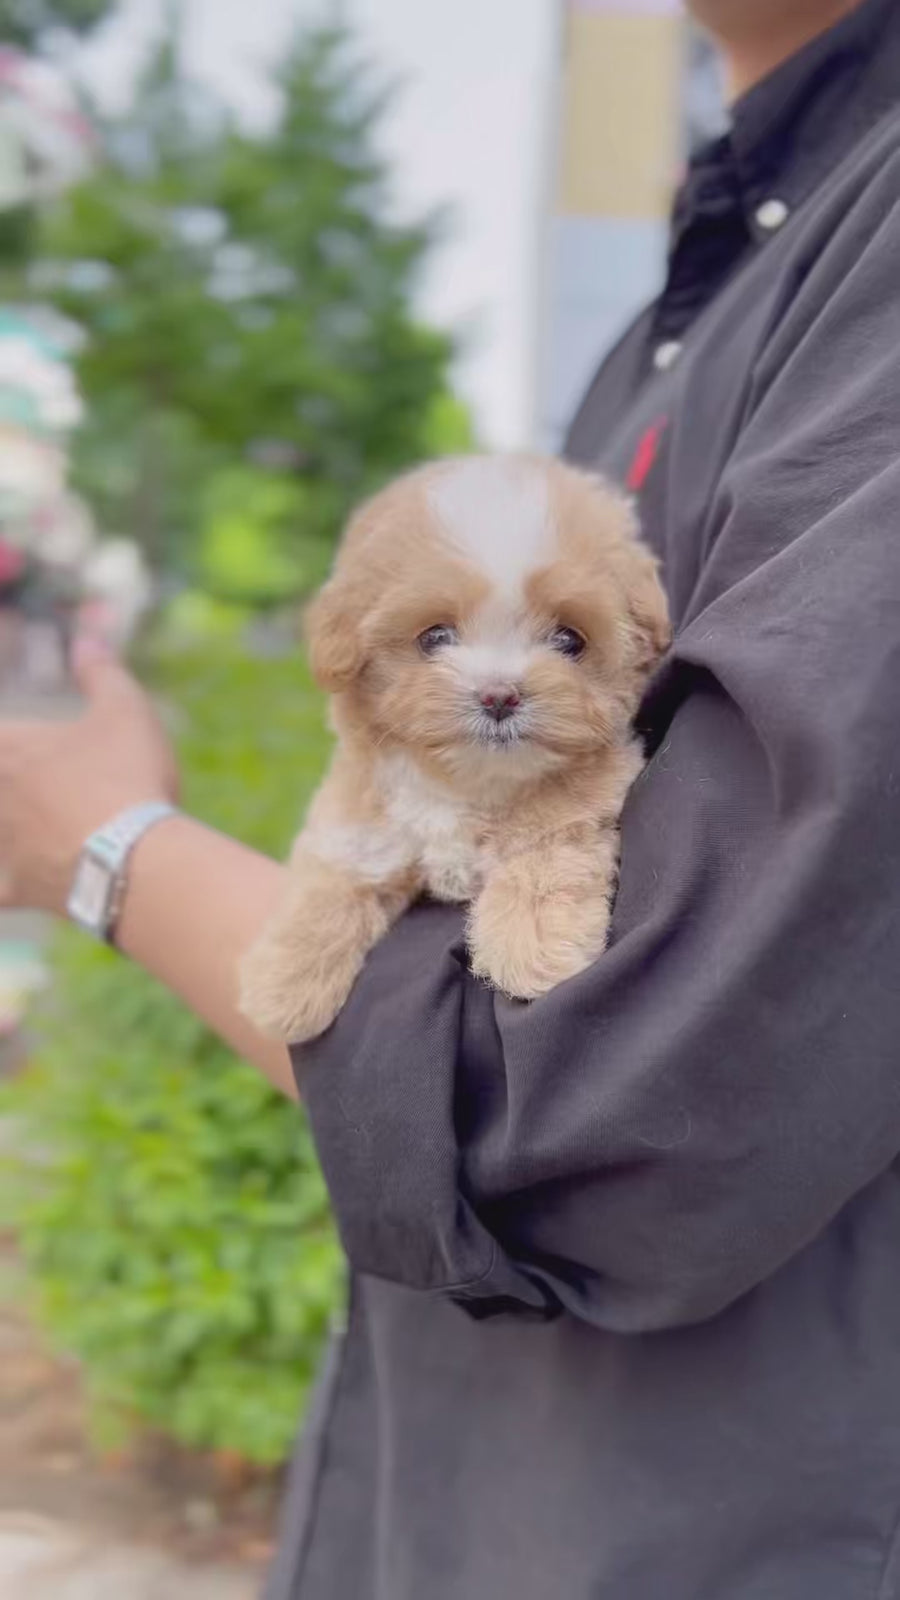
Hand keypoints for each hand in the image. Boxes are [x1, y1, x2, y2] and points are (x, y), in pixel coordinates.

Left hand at [0, 636, 178, 915]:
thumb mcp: (125, 711)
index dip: (8, 743)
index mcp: (8, 749)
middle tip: (22, 788)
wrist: (131, 859)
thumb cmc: (125, 777)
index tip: (17, 749)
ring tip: (16, 825)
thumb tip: (89, 639)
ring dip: (4, 828)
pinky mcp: (12, 888)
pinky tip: (11, 886)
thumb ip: (102, 672)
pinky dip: (5, 885)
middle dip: (5, 788)